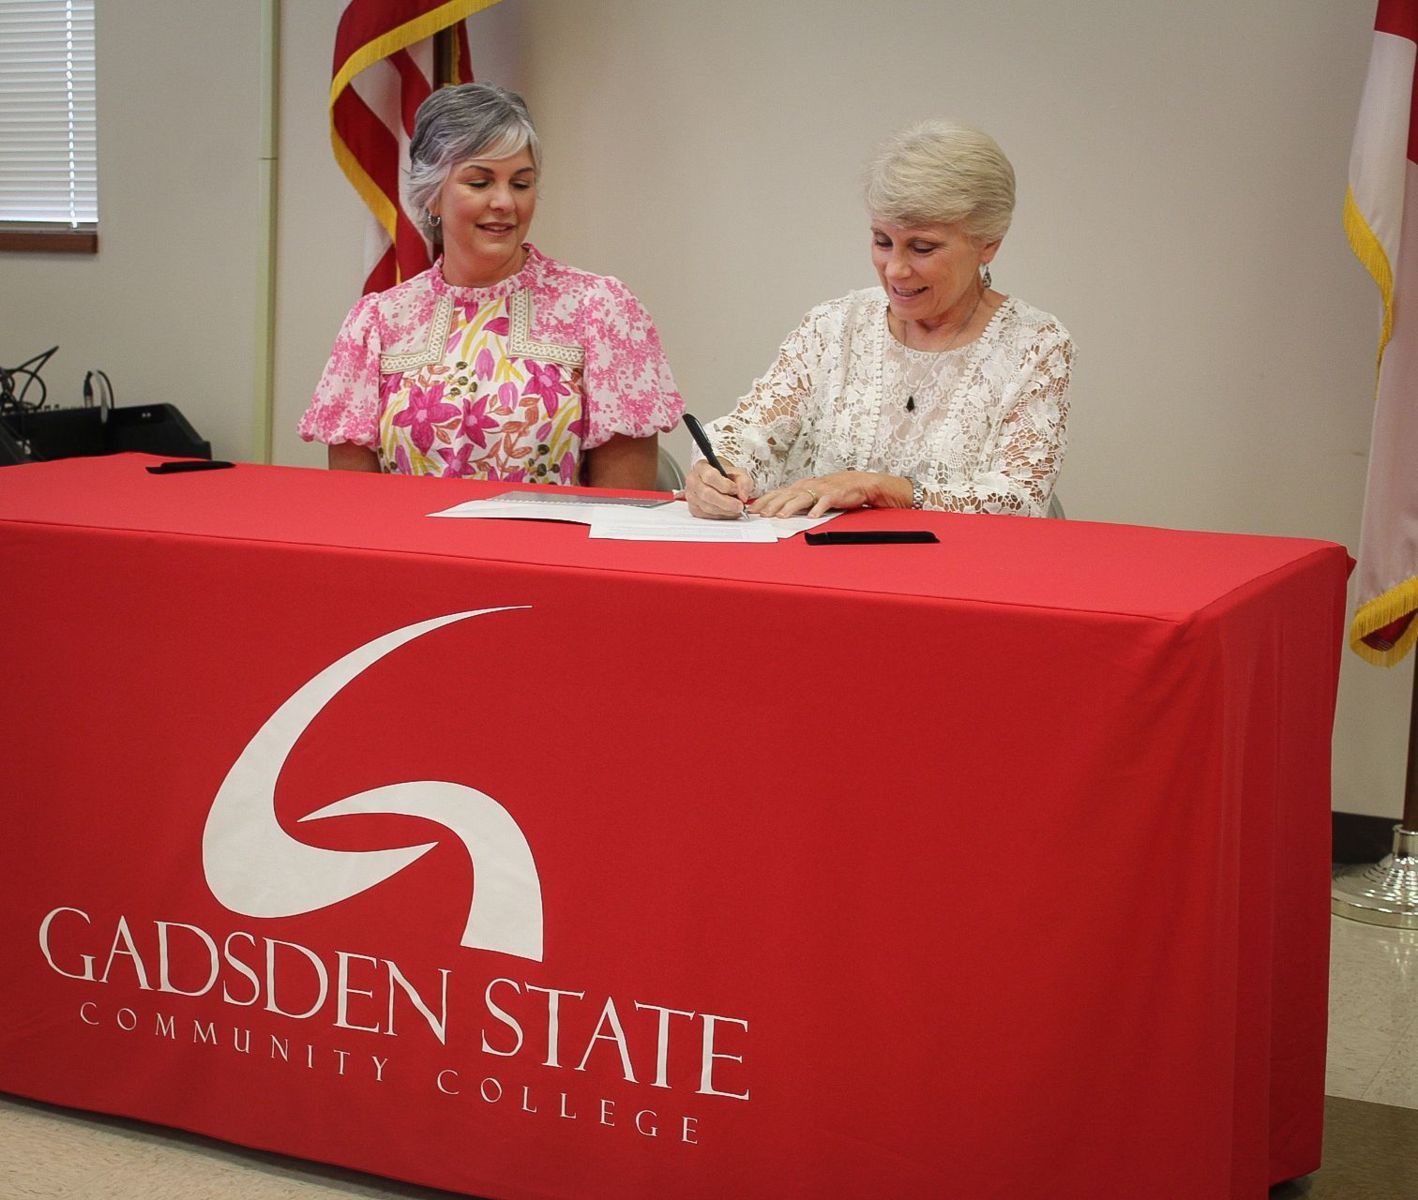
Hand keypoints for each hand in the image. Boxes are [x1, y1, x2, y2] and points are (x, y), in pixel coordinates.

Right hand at [685, 460, 753, 518]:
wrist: (718, 482)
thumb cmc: (726, 477)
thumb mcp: (738, 473)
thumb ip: (744, 482)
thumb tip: (743, 496)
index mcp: (701, 467)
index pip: (710, 476)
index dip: (724, 485)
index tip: (735, 490)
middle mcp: (693, 481)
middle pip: (707, 494)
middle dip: (726, 502)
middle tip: (739, 506)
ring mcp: (691, 495)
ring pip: (707, 507)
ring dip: (725, 510)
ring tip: (736, 509)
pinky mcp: (693, 508)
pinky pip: (707, 515)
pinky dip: (721, 515)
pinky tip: (728, 512)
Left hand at [751, 471, 907, 517]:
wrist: (857, 483)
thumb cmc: (832, 489)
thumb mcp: (811, 492)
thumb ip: (796, 499)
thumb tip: (778, 509)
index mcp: (800, 487)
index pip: (778, 493)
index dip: (765, 501)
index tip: (753, 510)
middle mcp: (807, 487)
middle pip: (785, 496)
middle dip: (772, 505)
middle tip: (761, 515)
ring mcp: (820, 490)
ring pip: (801, 499)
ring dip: (790, 507)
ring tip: (781, 516)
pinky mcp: (833, 495)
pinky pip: (824, 503)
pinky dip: (817, 509)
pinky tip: (811, 517)